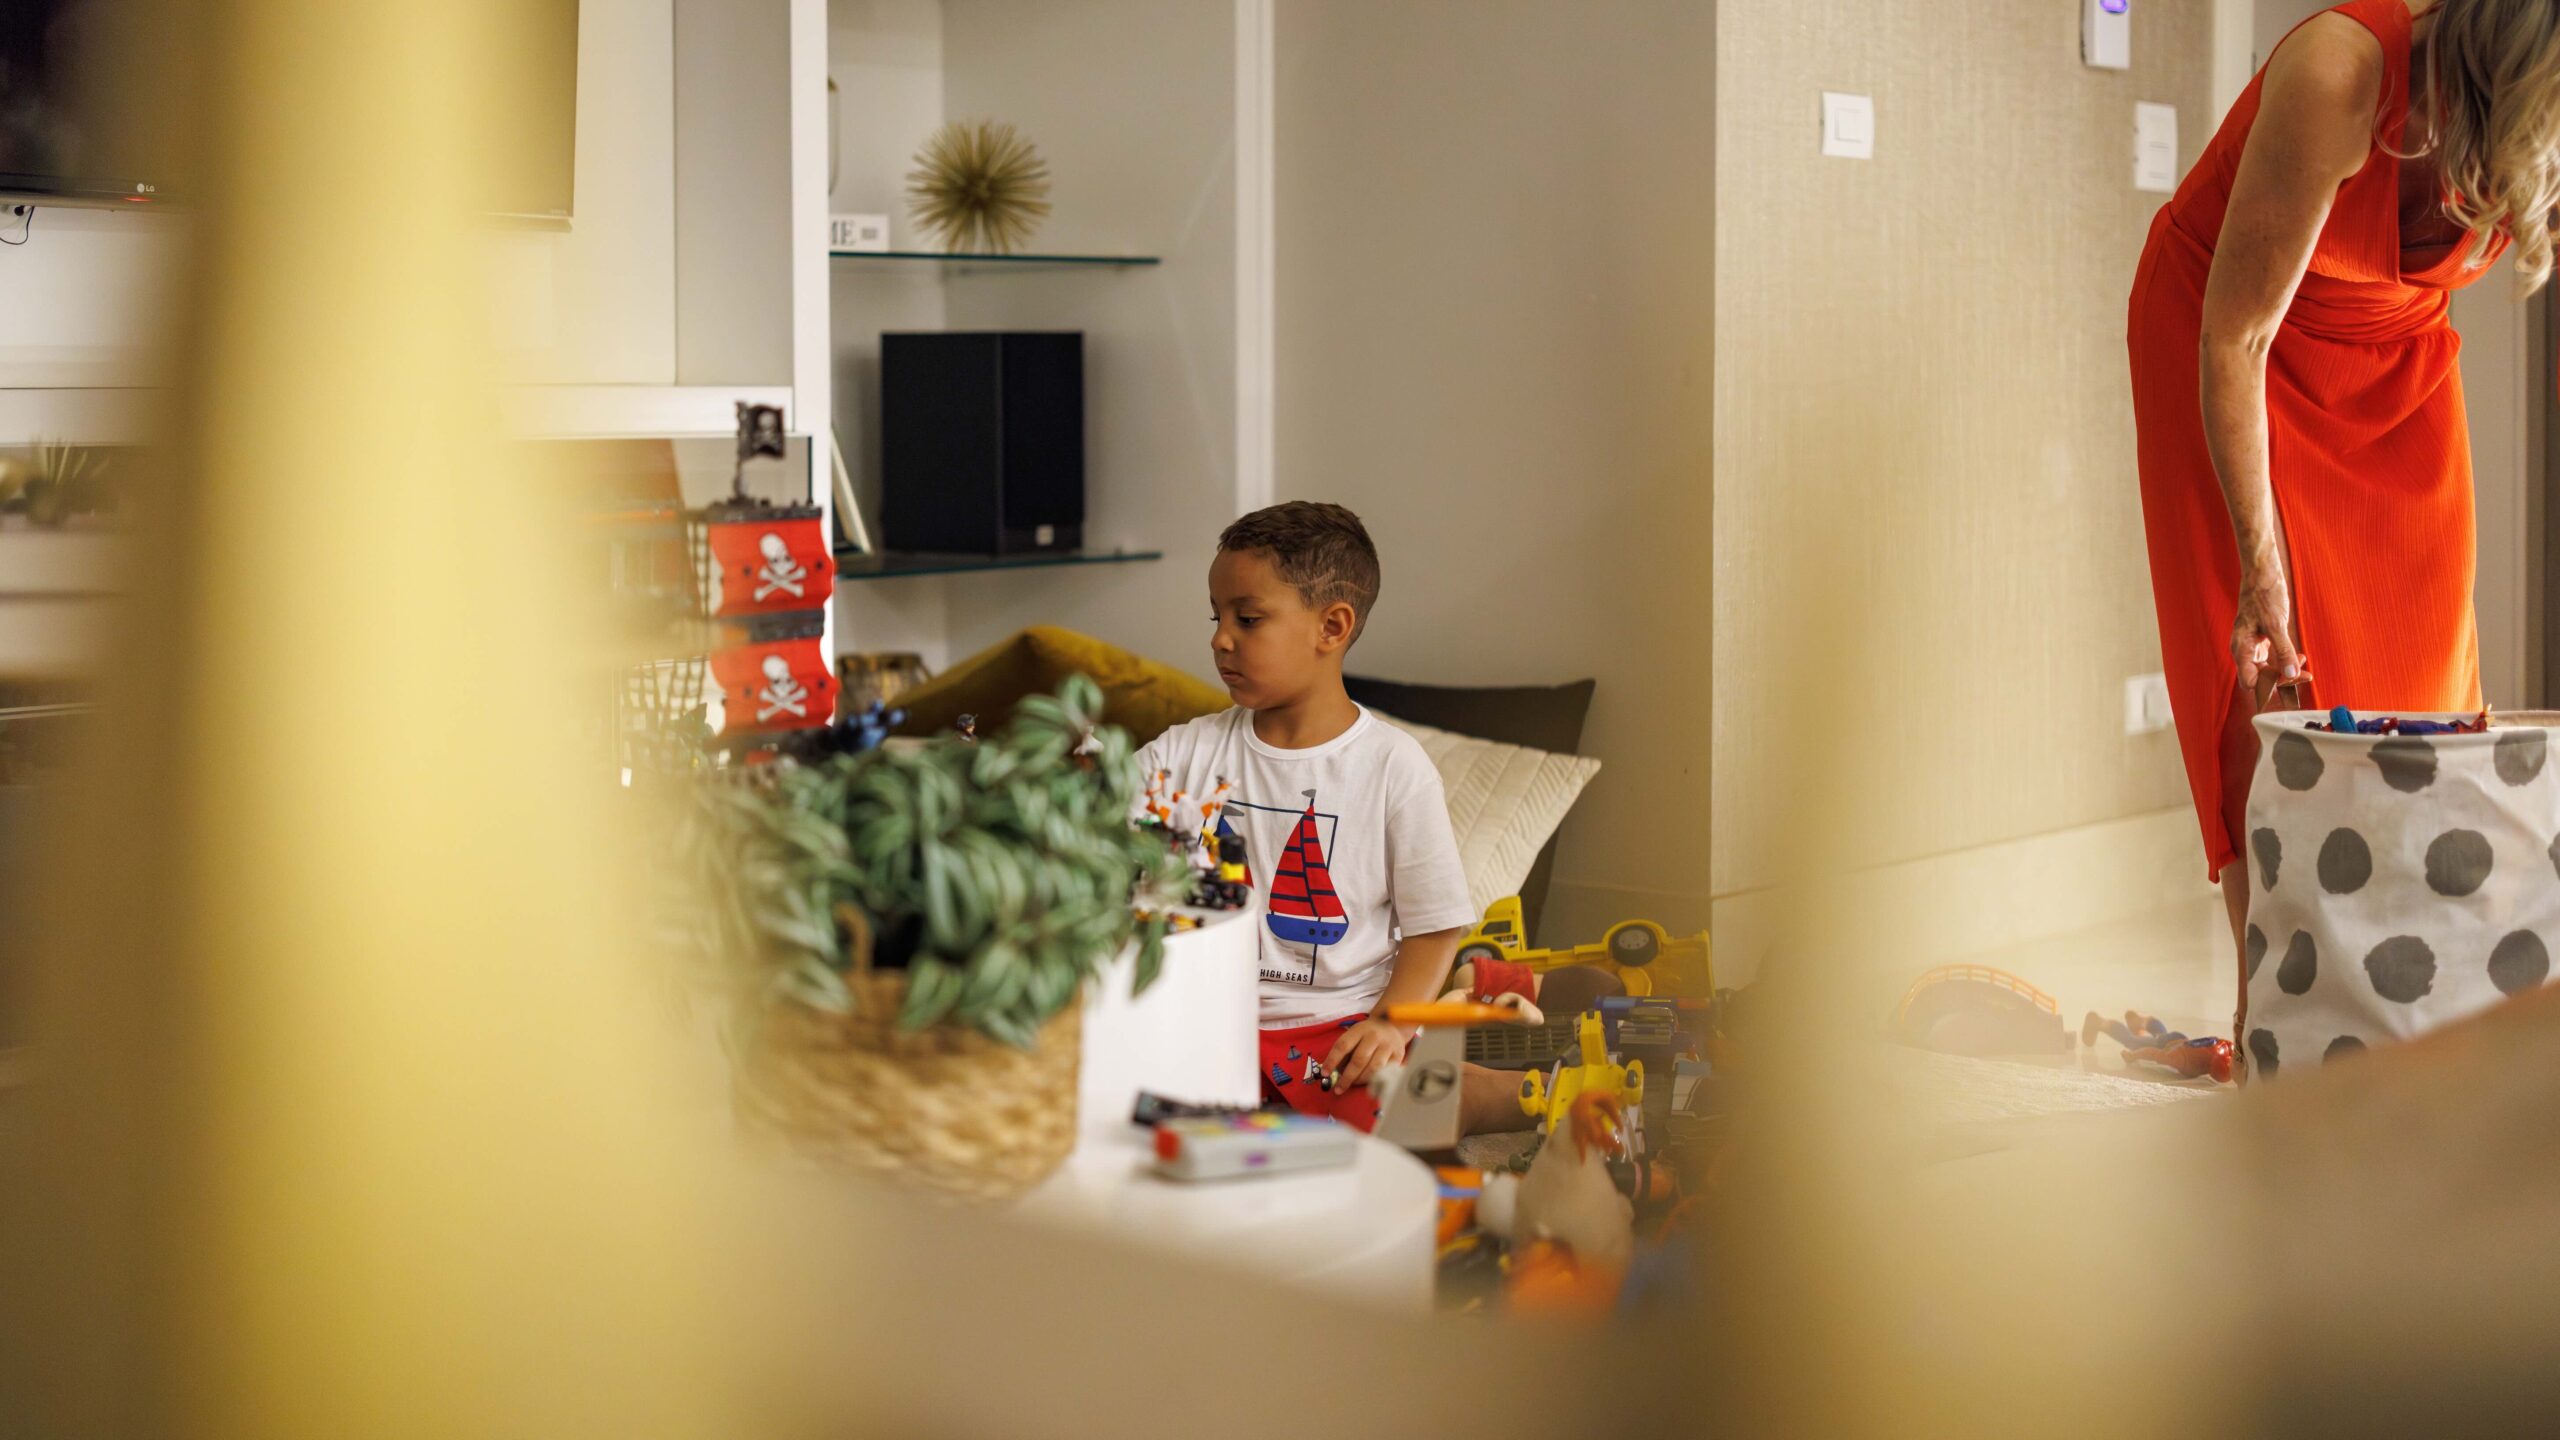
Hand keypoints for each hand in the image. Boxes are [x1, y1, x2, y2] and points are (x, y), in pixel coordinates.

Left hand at [1323, 1016, 1411, 1091]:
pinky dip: (1374, 1080)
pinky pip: (1384, 1072)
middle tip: (1338, 1088)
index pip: (1343, 1046)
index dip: (1332, 1060)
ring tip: (1352, 1084)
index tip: (1324, 1074)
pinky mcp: (1398, 1055)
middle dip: (1346, 1078)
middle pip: (1359, 1060)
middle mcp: (1374, 1036)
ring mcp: (1388, 1046)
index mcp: (1359, 1030)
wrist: (1391, 1026)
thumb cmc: (1367, 1034)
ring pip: (1373, 1069)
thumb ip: (1344, 1051)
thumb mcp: (1354, 1035)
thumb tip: (1331, 1072)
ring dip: (1360, 1080)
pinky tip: (1367, 1083)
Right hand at [2232, 563, 2312, 710]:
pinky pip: (2271, 657)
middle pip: (2260, 677)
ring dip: (2286, 669)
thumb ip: (2283, 651)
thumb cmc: (2264, 594)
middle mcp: (2244, 649)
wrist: (2262, 572)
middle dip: (2282, 679)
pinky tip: (2298, 656)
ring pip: (2267, 668)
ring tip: (2304, 665)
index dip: (2269, 687)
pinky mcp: (2261, 638)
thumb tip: (2291, 674)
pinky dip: (2285, 659)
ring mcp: (2252, 644)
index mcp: (2241, 648)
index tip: (2290, 684)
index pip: (2250, 681)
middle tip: (2304, 675)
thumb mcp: (2276, 624)